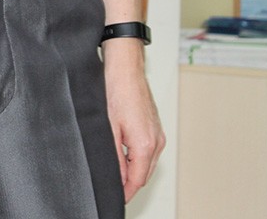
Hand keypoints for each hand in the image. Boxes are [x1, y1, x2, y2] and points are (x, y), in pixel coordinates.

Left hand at [103, 40, 165, 202]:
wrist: (125, 69)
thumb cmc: (116, 92)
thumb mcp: (108, 128)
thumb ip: (114, 157)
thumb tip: (118, 178)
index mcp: (145, 144)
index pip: (137, 180)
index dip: (126, 192)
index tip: (115, 198)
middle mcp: (156, 141)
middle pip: (144, 174)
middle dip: (130, 184)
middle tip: (113, 189)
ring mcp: (158, 134)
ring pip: (147, 163)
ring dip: (133, 170)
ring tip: (115, 173)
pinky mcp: (155, 127)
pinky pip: (148, 151)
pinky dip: (137, 157)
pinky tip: (123, 154)